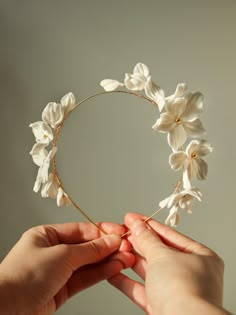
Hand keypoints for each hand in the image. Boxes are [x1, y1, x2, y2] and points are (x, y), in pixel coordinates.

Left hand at [0, 221, 134, 314]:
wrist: (6, 311)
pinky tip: (114, 268)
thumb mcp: (61, 255)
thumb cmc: (22, 276)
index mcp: (46, 236)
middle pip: (86, 247)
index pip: (80, 230)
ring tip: (126, 259)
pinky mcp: (61, 290)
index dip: (101, 231)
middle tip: (126, 247)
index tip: (119, 233)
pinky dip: (100, 273)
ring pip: (88, 263)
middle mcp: (52, 252)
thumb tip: (110, 240)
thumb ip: (89, 249)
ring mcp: (57, 271)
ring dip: (108, 261)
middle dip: (107, 247)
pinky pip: (85, 278)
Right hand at [109, 213, 229, 314]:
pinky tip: (112, 271)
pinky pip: (142, 290)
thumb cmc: (184, 290)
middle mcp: (190, 274)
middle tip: (121, 231)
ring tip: (114, 248)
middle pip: (158, 252)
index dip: (149, 224)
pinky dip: (126, 280)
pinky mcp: (162, 307)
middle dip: (138, 242)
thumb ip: (147, 239)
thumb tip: (137, 224)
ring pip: (149, 271)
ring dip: (130, 259)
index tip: (132, 218)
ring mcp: (176, 291)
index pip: (170, 235)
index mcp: (200, 257)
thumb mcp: (163, 255)